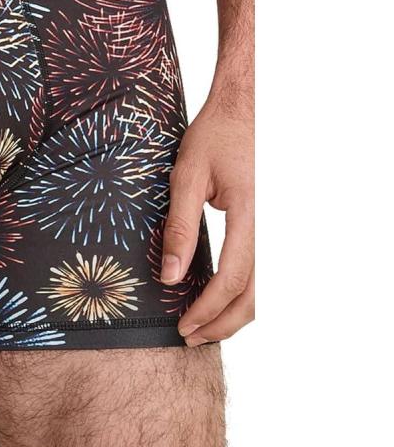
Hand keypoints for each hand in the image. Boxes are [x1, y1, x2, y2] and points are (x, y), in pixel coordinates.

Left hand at [161, 95, 253, 345]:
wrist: (245, 110)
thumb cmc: (215, 137)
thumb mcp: (186, 176)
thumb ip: (178, 227)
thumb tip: (168, 275)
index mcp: (251, 216)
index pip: (232, 279)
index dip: (207, 308)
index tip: (183, 325)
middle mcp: (272, 227)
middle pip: (255, 295)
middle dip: (222, 322)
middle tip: (190, 335)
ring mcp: (278, 228)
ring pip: (265, 288)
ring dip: (235, 312)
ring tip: (202, 323)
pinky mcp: (274, 226)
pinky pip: (265, 270)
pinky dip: (244, 292)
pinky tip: (219, 296)